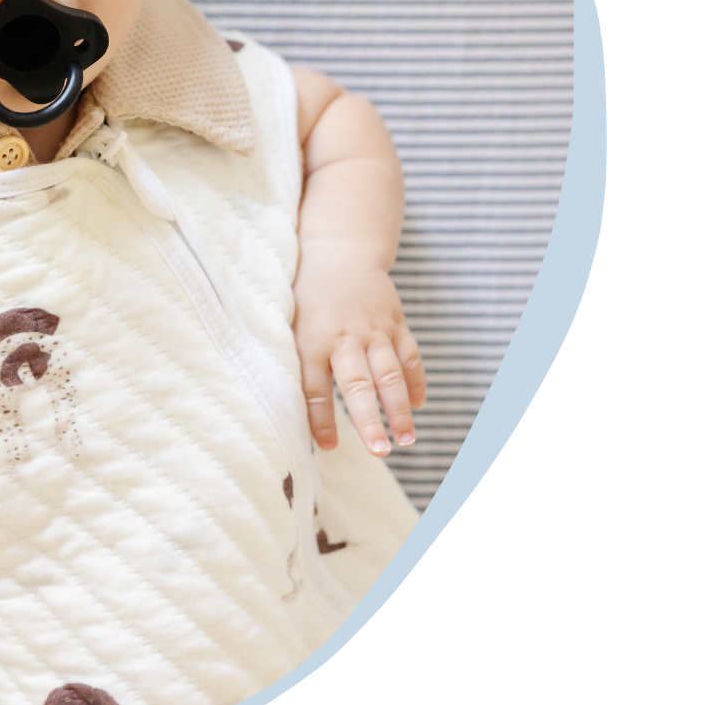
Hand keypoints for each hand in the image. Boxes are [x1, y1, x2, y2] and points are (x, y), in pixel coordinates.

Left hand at [293, 251, 426, 456]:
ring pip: (390, 374)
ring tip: (406, 440)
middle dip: (370, 419)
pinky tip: (418, 405)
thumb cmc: (306, 297)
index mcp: (311, 340)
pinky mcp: (395, 322)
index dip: (320, 419)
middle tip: (380, 451)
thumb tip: (285, 408)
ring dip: (399, 409)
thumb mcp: (291, 325)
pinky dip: (415, 381)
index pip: (314, 387)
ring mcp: (373, 329)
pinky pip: (409, 356)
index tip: (327, 447)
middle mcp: (344, 337)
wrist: (338, 254)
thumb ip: (295, 361)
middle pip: (358, 384)